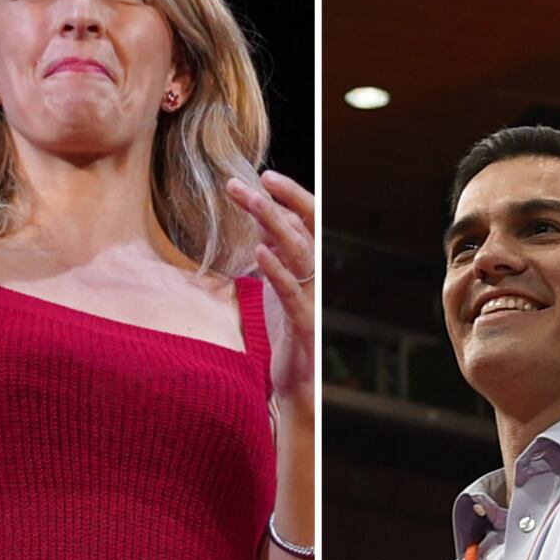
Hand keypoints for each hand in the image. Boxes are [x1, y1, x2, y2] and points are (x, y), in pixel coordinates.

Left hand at [228, 171, 316, 414]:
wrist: (297, 382)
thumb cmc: (287, 333)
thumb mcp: (275, 283)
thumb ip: (272, 251)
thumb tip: (259, 215)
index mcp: (311, 266)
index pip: (308, 221)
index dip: (291, 196)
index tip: (264, 176)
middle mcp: (317, 277)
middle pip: (303, 229)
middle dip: (275, 202)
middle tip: (243, 183)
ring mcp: (313, 298)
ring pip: (298, 252)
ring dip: (271, 223)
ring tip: (247, 201)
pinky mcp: (304, 322)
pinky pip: (292, 291)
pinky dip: (276, 269)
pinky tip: (259, 251)